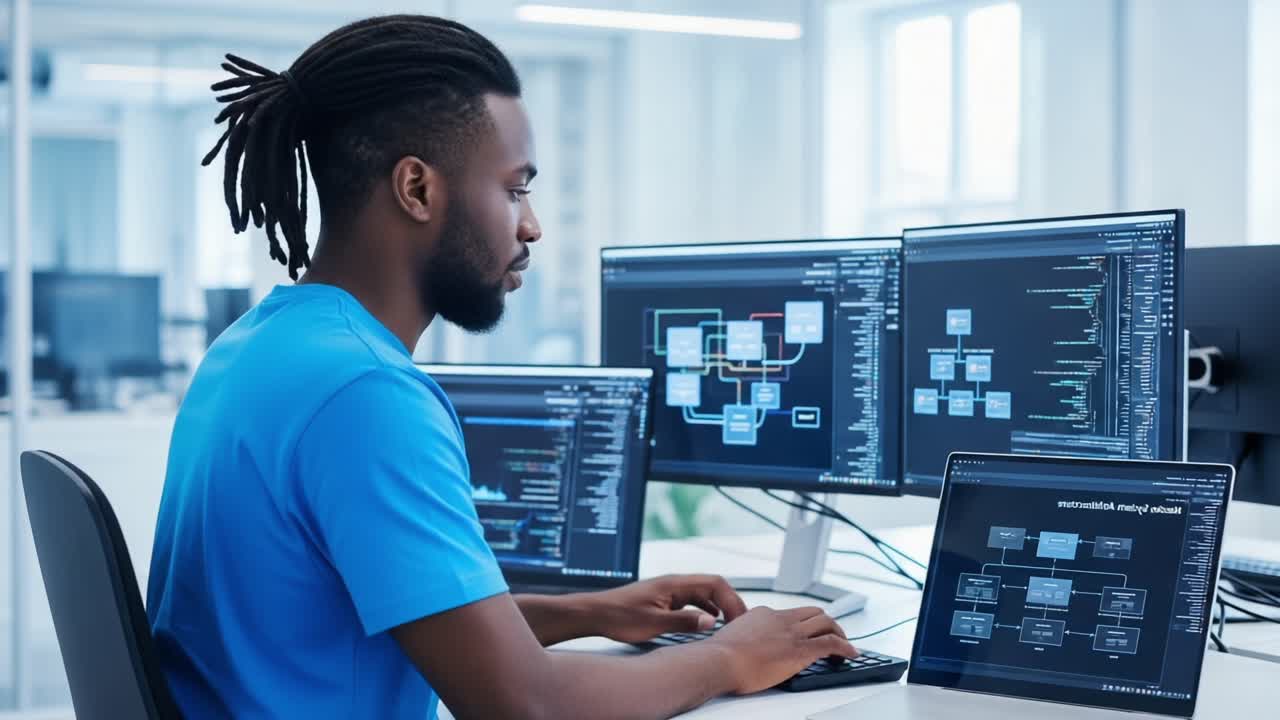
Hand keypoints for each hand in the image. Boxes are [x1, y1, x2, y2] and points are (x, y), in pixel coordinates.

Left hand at [590, 574, 747, 642]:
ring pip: (704, 594)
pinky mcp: (664, 599)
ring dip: (719, 606)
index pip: (715, 583)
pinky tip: (708, 622)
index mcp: (674, 584)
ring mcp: (670, 590)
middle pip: (713, 587)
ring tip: (730, 625)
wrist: (595, 614)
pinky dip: (706, 610)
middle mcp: (674, 583)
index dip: (732, 600)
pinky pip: (693, 601)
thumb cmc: (619, 616)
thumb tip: (711, 622)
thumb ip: (683, 622)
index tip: (740, 619)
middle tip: (742, 623)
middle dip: (730, 603)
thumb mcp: (653, 624)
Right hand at [707, 606, 856, 694]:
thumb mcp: (731, 639)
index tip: (804, 633)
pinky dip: (845, 647)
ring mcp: (791, 633)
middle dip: (826, 623)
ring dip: (838, 633)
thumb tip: (743, 650)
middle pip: (813, 612)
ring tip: (844, 646)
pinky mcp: (801, 649)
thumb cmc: (718, 657)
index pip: (790, 614)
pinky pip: (831, 643)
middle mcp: (780, 619)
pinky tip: (850, 654)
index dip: (801, 624)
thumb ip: (743, 640)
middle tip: (832, 635)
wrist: (719, 661)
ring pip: (826, 622)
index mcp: (762, 615)